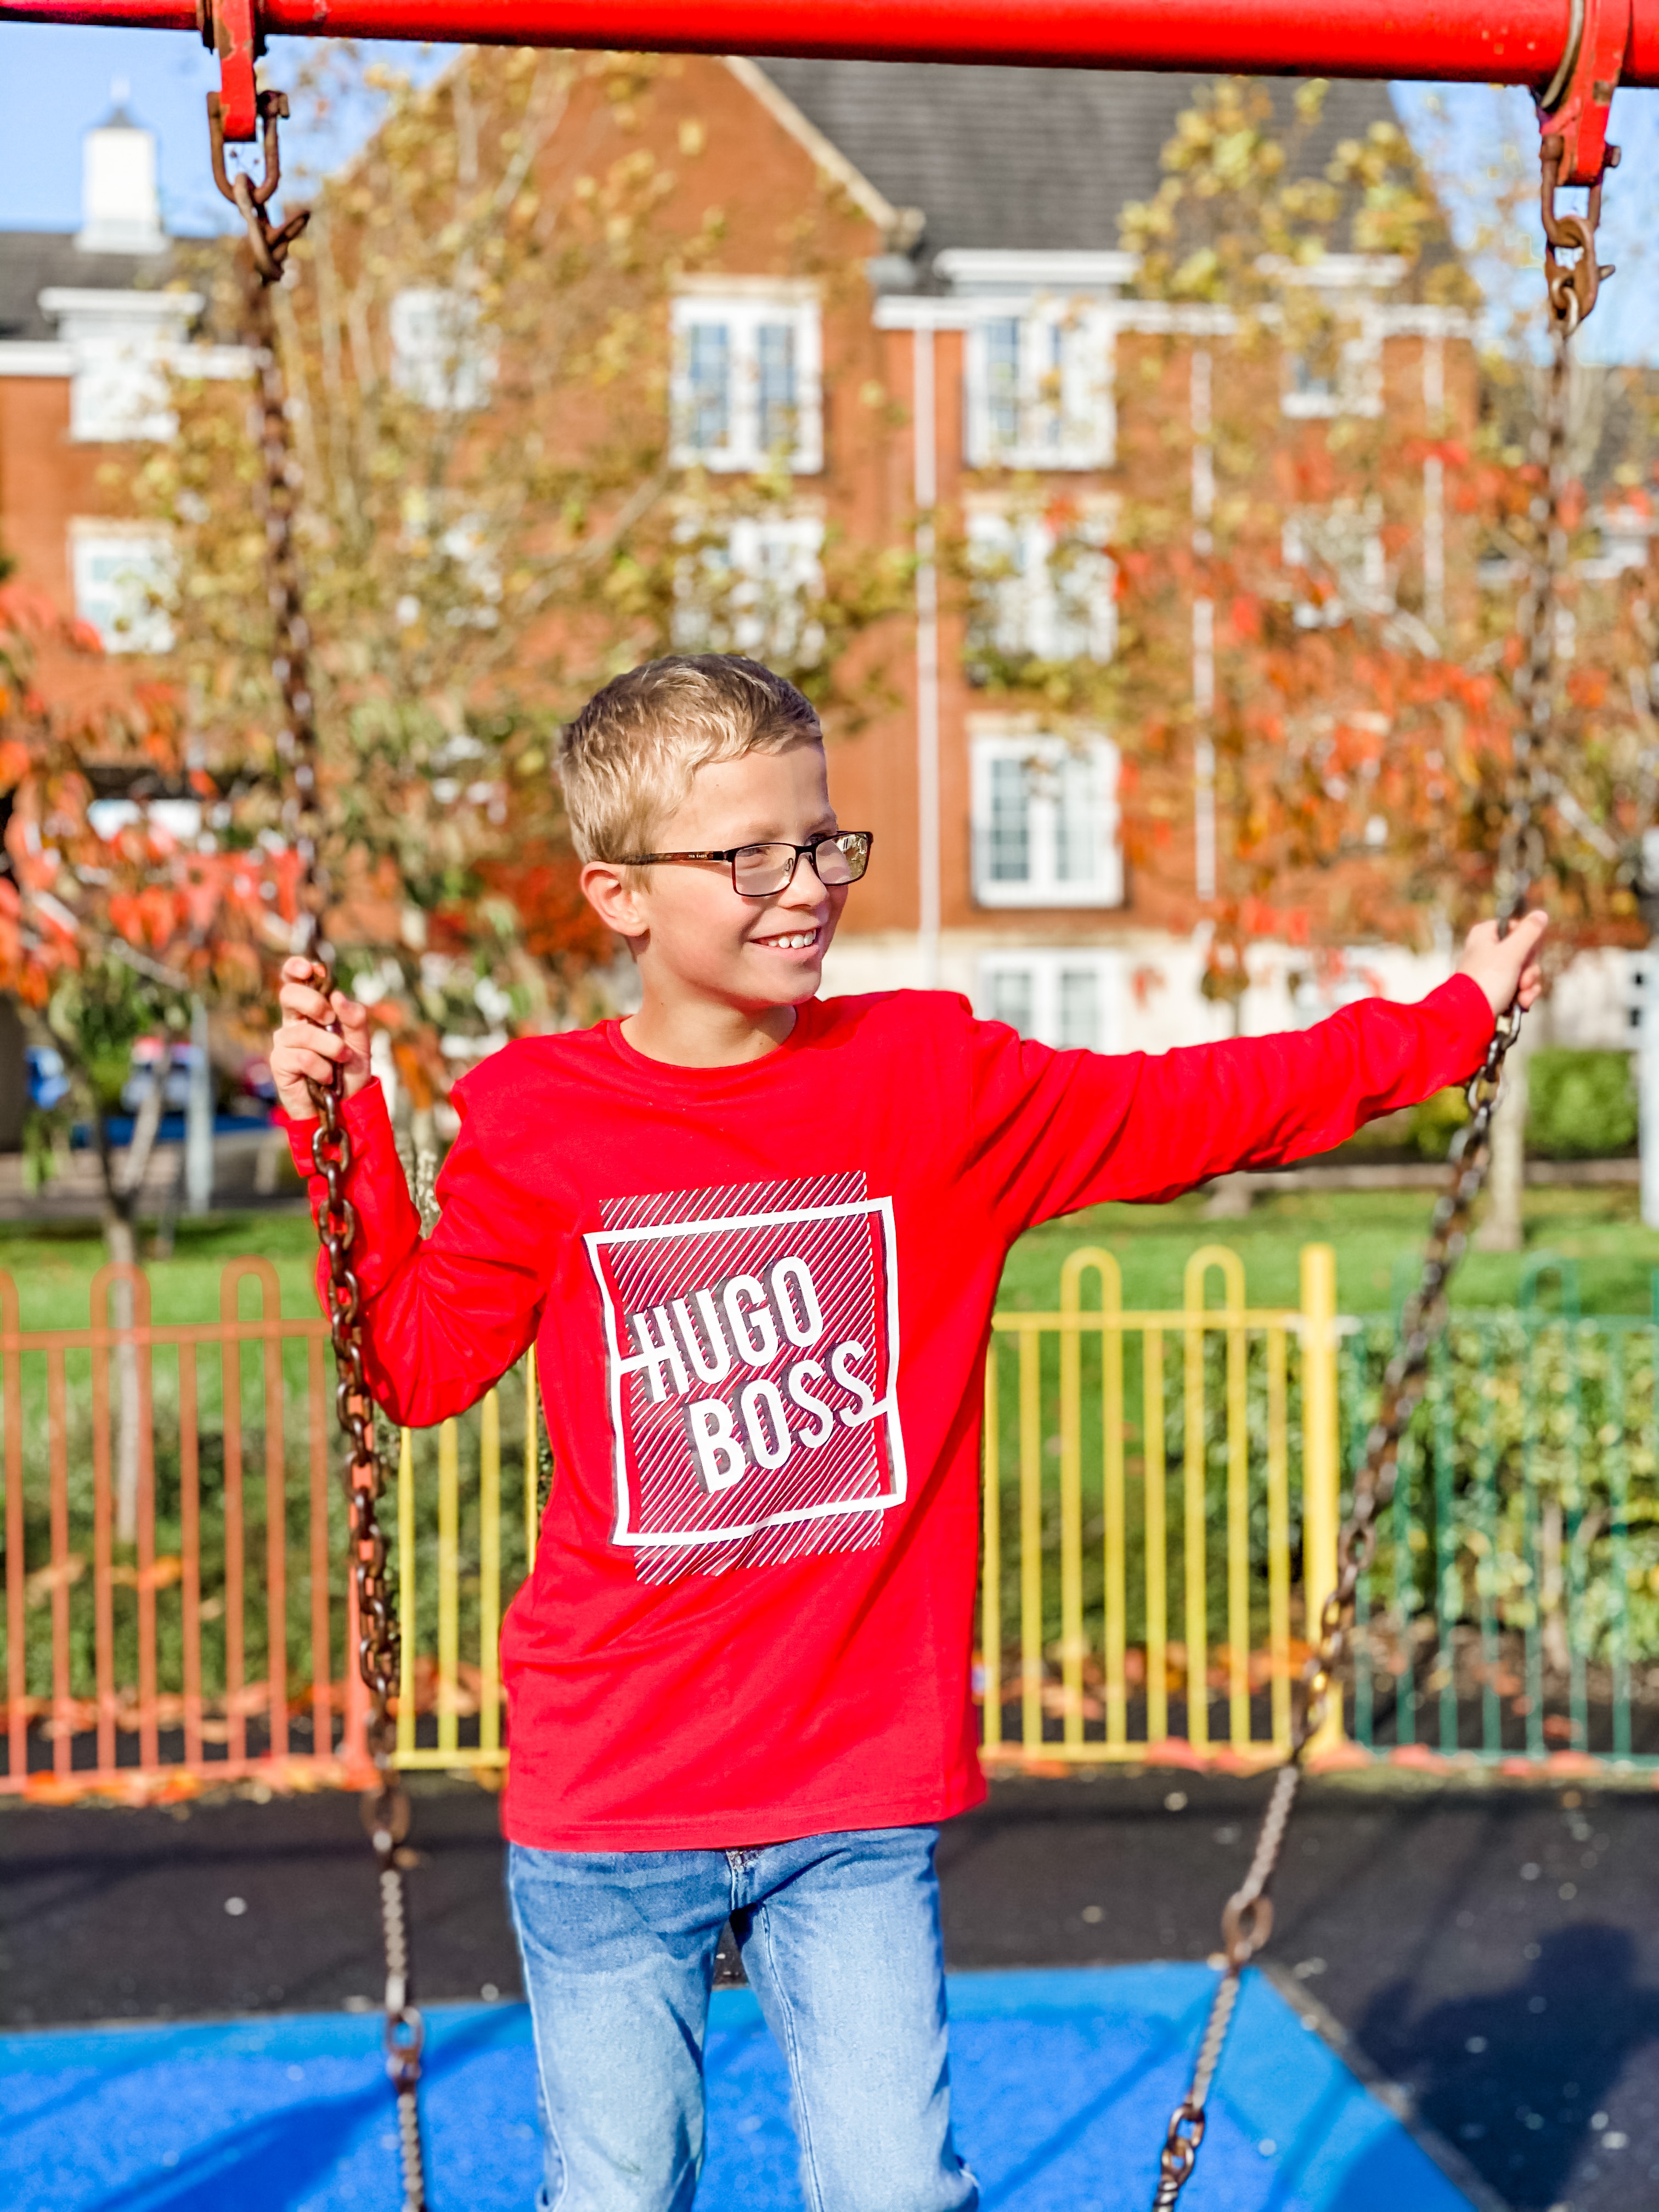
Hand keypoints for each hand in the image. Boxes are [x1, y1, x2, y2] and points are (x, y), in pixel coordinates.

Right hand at [270, 956, 373, 1120]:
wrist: (343, 1105)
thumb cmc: (349, 1071)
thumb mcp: (361, 1043)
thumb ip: (356, 1019)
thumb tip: (338, 996)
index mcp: (310, 1011)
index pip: (294, 981)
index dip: (295, 968)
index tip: (310, 968)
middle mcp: (293, 1023)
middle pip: (288, 995)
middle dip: (314, 1003)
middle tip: (330, 1018)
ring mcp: (284, 1043)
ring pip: (304, 1032)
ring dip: (331, 1048)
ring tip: (340, 1062)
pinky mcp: (279, 1063)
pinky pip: (302, 1057)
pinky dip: (323, 1069)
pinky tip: (325, 1079)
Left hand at [1457, 911, 1548, 1019]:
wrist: (1469, 1018)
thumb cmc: (1487, 982)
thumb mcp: (1511, 952)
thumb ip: (1529, 932)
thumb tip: (1540, 914)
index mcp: (1485, 934)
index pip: (1517, 927)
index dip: (1527, 942)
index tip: (1526, 952)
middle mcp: (1486, 951)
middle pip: (1524, 952)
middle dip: (1529, 969)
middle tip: (1522, 979)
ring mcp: (1491, 972)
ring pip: (1524, 972)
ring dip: (1528, 985)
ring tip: (1520, 995)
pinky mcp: (1495, 990)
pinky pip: (1519, 988)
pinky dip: (1523, 996)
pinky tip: (1521, 1004)